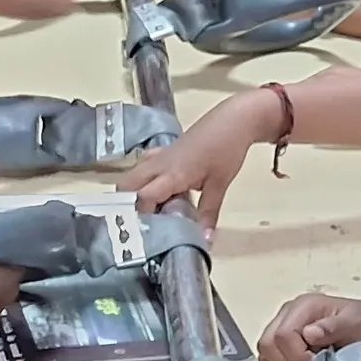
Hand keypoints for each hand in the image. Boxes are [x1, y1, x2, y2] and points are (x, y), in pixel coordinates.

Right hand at [121, 96, 264, 223]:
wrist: (234, 120)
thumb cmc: (226, 150)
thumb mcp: (219, 185)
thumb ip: (209, 213)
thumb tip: (206, 240)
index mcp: (172, 174)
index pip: (142, 197)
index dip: (140, 215)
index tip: (148, 231)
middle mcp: (159, 165)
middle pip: (127, 185)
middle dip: (129, 205)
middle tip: (146, 221)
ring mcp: (160, 156)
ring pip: (133, 175)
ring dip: (136, 192)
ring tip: (154, 210)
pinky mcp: (165, 150)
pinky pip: (145, 165)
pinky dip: (145, 179)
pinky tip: (161, 190)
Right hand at [256, 291, 360, 360]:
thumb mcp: (356, 323)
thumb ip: (333, 327)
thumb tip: (308, 334)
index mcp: (303, 306)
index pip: (281, 335)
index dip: (295, 355)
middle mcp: (288, 314)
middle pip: (267, 344)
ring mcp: (285, 327)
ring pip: (267, 352)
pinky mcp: (287, 341)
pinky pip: (273, 358)